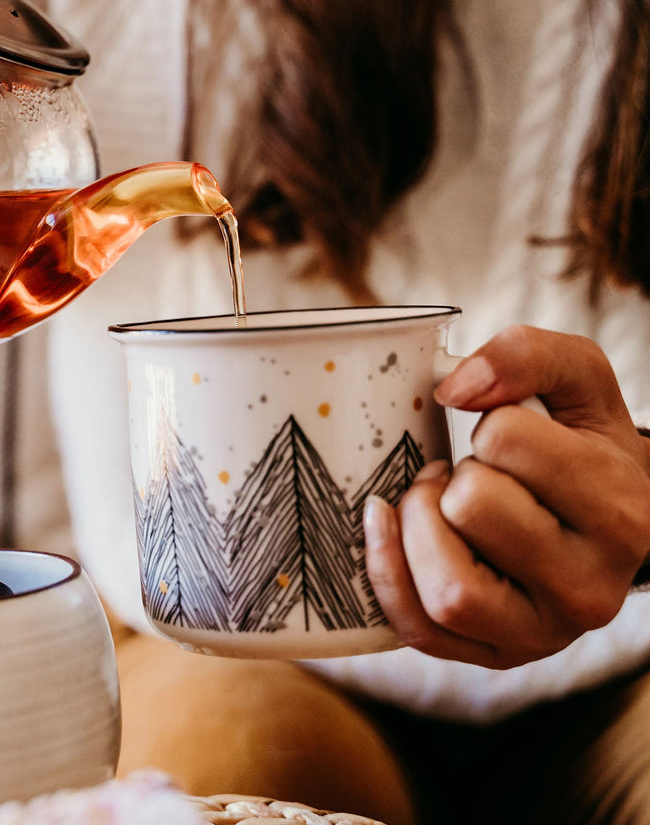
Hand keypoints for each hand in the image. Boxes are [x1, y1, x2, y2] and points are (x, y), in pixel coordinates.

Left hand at [364, 325, 649, 668]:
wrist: (605, 520)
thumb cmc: (582, 443)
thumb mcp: (578, 380)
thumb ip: (528, 355)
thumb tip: (454, 387)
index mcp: (622, 510)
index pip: (508, 438)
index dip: (492, 424)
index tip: (508, 436)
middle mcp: (593, 586)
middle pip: (473, 508)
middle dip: (453, 475)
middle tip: (467, 471)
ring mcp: (545, 633)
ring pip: (448, 588)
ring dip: (419, 526)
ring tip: (438, 503)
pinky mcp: (496, 654)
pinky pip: (420, 629)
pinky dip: (387, 574)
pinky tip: (388, 526)